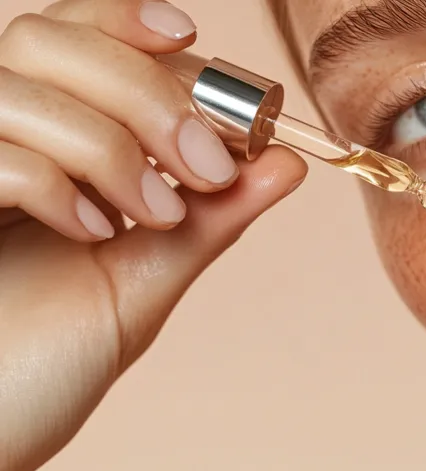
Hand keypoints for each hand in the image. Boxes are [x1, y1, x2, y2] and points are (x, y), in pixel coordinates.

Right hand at [0, 0, 307, 470]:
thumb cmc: (43, 367)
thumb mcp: (143, 281)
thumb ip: (209, 219)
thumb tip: (285, 162)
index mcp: (39, 143)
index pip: (78, 37)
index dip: (132, 24)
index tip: (196, 48)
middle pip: (52, 39)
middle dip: (146, 89)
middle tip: (206, 163)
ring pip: (20, 80)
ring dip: (110, 140)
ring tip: (156, 211)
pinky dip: (56, 179)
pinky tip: (93, 231)